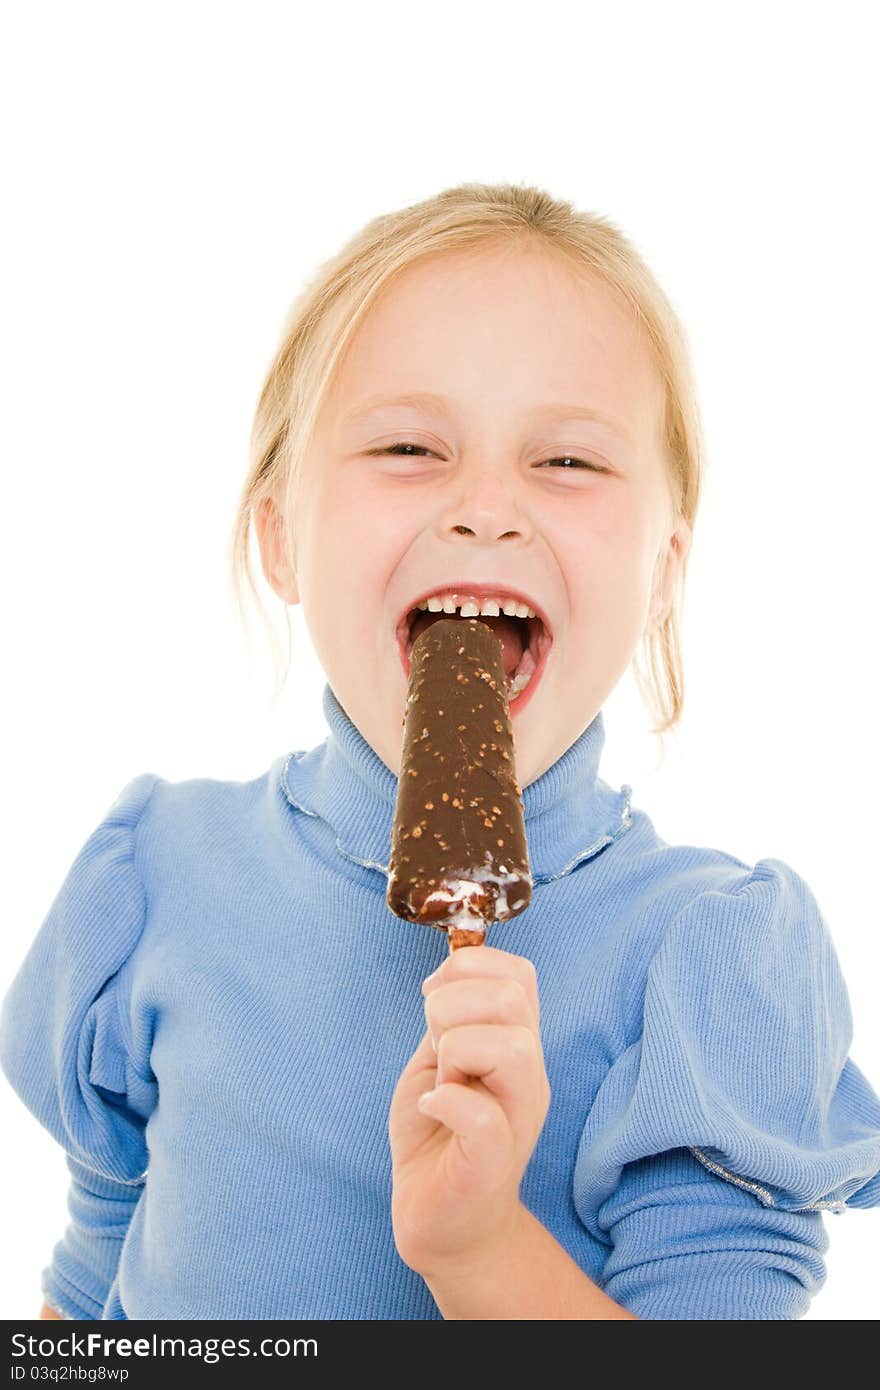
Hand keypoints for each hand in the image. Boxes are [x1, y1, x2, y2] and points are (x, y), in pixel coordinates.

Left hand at [388, 945, 550, 1278]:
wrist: (442, 1223)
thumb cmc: (439, 1135)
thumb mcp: (440, 1060)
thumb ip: (450, 1018)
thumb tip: (444, 972)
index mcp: (518, 1044)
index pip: (519, 974)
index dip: (467, 967)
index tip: (432, 999)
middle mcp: (529, 1075)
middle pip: (512, 998)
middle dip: (451, 1005)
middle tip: (436, 1048)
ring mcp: (517, 1117)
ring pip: (510, 1047)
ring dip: (454, 1050)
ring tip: (442, 1081)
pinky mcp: (494, 1160)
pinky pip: (482, 1114)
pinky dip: (444, 1101)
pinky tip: (431, 1109)